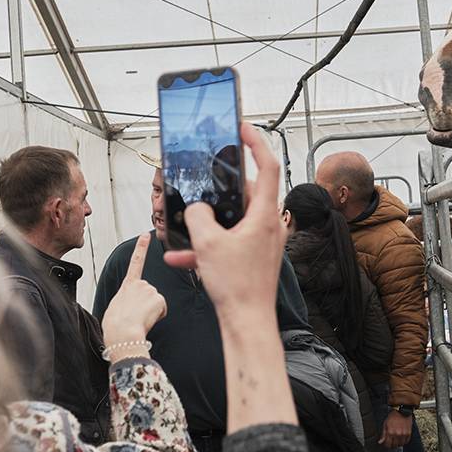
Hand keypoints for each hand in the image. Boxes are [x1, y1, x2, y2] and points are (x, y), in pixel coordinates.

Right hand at [101, 235, 166, 343]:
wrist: (121, 333)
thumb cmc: (115, 326)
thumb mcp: (116, 307)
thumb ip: (126, 301)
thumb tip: (130, 308)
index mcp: (127, 286)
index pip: (135, 262)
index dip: (141, 247)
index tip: (145, 235)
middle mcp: (140, 284)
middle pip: (150, 293)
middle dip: (147, 305)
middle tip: (136, 315)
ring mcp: (150, 290)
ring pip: (156, 302)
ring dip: (151, 311)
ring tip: (139, 318)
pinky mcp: (159, 298)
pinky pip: (162, 310)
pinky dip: (157, 316)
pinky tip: (147, 319)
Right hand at [163, 123, 285, 318]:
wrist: (247, 324)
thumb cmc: (237, 287)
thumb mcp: (207, 244)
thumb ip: (198, 217)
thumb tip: (196, 209)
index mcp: (264, 215)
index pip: (267, 166)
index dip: (256, 143)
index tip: (243, 127)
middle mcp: (269, 225)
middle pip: (245, 193)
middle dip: (219, 190)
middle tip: (204, 180)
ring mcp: (263, 241)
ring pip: (233, 220)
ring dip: (207, 225)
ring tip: (185, 231)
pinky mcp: (254, 256)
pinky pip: (230, 242)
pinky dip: (209, 246)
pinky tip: (181, 257)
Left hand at [379, 410, 412, 447]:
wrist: (402, 411)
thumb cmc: (393, 417)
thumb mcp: (385, 424)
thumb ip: (383, 434)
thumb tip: (380, 442)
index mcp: (390, 432)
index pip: (388, 444)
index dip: (386, 445)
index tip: (386, 444)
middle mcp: (397, 434)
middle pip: (394, 446)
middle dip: (392, 445)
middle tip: (391, 442)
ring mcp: (404, 434)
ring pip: (401, 445)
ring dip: (398, 444)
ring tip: (396, 440)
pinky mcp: (409, 433)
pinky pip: (406, 442)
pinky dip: (404, 442)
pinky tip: (401, 438)